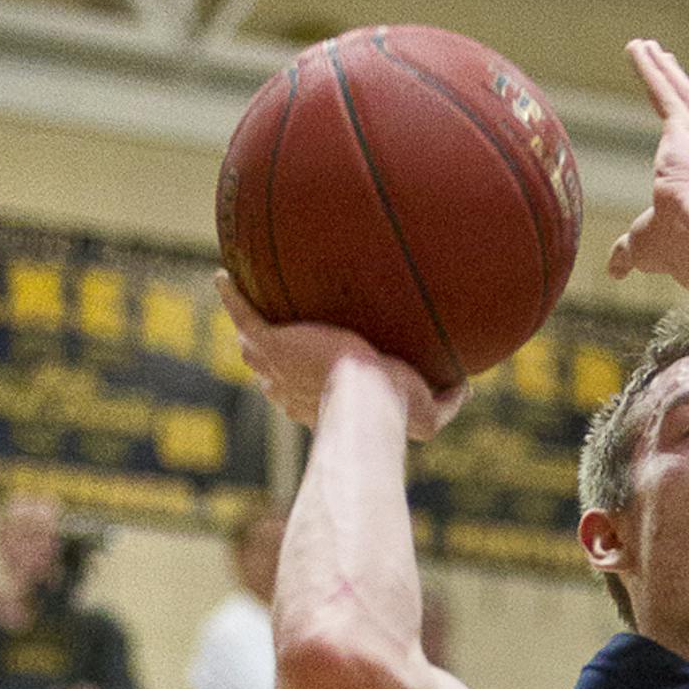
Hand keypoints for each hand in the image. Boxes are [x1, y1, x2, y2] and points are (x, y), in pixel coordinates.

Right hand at [216, 276, 467, 443]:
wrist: (367, 399)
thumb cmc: (395, 412)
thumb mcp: (430, 413)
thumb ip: (449, 401)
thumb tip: (465, 386)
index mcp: (323, 404)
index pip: (310, 393)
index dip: (311, 383)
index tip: (318, 372)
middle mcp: (291, 389)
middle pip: (275, 372)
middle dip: (274, 360)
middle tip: (278, 339)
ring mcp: (277, 365)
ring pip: (255, 347)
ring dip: (250, 328)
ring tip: (242, 301)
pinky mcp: (270, 342)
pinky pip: (244, 314)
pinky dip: (232, 296)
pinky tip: (223, 275)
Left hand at [607, 41, 688, 283]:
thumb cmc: (677, 250)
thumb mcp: (647, 249)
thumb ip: (630, 252)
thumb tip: (616, 269)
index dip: (687, 128)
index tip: (677, 114)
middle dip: (678, 84)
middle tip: (666, 62)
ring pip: (680, 93)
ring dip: (663, 68)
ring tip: (648, 47)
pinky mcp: (683, 128)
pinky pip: (663, 90)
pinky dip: (650, 68)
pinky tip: (638, 48)